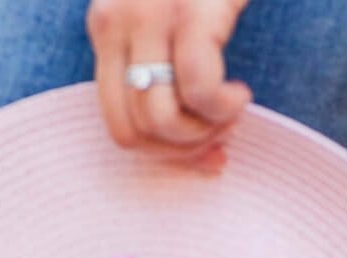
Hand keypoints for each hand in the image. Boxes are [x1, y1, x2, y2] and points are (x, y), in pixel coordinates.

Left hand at [88, 0, 251, 162]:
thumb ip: (157, 58)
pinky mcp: (189, 12)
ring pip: (163, 121)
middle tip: (222, 131)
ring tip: (231, 111)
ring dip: (205, 133)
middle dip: (185, 151)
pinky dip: (223, 109)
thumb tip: (186, 138)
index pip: (117, 124)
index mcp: (105, 27)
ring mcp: (150, 16)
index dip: (162, 155)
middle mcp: (116, 23)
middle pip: (136, 133)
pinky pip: (198, 90)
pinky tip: (241, 94)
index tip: (204, 152)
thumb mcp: (162, 12)